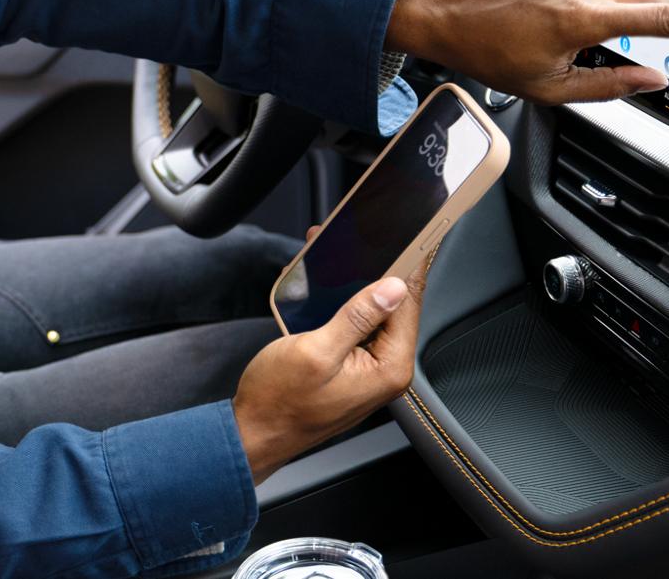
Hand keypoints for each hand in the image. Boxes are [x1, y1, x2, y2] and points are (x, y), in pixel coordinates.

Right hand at [233, 244, 432, 482]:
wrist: (254, 433)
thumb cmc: (278, 401)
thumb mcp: (315, 350)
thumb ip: (357, 317)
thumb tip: (393, 288)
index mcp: (388, 368)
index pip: (408, 304)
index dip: (408, 266)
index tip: (413, 235)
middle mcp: (385, 370)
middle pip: (395, 308)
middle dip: (378, 271)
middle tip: (366, 239)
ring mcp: (369, 371)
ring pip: (374, 315)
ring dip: (356, 287)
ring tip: (336, 259)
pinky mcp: (351, 369)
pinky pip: (357, 329)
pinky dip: (343, 306)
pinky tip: (324, 290)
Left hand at [385, 0, 668, 103]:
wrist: (442, 4)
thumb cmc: (486, 49)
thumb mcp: (548, 87)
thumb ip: (610, 86)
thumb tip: (655, 79)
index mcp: (586, 15)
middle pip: (650, 2)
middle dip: (640, 25)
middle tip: (589, 41)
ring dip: (607, 5)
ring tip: (555, 19)